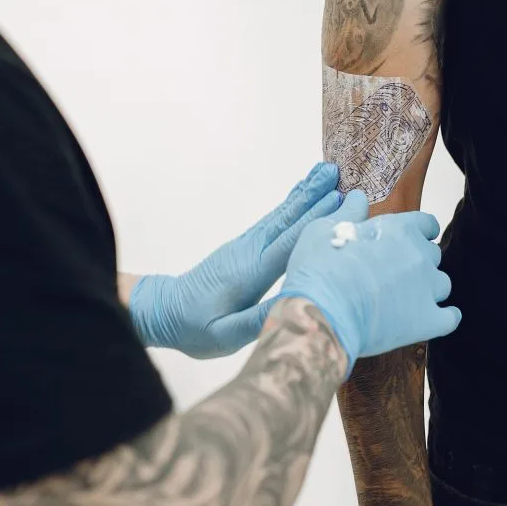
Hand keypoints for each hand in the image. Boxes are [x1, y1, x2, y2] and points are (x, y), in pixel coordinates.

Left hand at [129, 162, 342, 357]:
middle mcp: (249, 252)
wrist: (165, 312)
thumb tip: (294, 304)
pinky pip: (274, 221)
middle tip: (340, 172)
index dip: (316, 220)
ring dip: (306, 193)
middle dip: (315, 196)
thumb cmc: (195, 328)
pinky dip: (292, 204)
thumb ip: (257, 320)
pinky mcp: (245, 247)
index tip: (341, 200)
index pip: (289, 241)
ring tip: (327, 170)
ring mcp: (246, 246)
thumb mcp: (224, 335)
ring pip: (281, 215)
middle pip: (287, 219)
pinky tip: (304, 193)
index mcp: (249, 272)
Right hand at [275, 190, 460, 375]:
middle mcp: (420, 255)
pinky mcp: (428, 321)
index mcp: (399, 229)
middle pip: (432, 255)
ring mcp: (428, 288)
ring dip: (427, 290)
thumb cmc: (318, 269)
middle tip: (392, 276)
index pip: (426, 224)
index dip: (419, 233)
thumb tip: (356, 197)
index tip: (409, 241)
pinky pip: (450, 318)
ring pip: (441, 285)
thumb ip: (347, 213)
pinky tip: (425, 320)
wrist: (322, 311)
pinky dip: (440, 318)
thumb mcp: (323, 229)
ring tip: (402, 302)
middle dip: (417, 263)